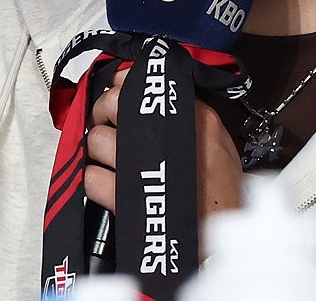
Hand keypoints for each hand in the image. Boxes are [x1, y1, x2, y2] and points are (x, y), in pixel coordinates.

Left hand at [84, 68, 243, 244]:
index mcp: (195, 117)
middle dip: (102, 113)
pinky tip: (107, 184)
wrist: (223, 234)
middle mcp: (167, 135)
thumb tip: (151, 95)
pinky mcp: (128, 197)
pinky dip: (94, 181)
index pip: (144, 81)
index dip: (121, 85)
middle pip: (113, 104)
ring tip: (110, 158)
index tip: (116, 90)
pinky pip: (92, 178)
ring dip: (97, 150)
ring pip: (96, 140)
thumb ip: (191, 114)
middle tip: (105, 122)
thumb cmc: (223, 194)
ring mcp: (144, 166)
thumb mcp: (220, 141)